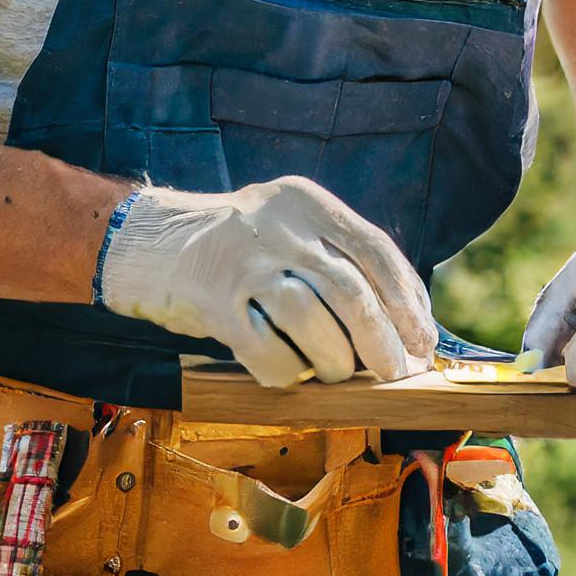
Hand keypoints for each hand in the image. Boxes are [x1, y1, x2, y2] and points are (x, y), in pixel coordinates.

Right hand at [96, 175, 437, 388]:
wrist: (151, 242)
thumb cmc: (239, 248)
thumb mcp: (289, 227)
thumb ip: (338, 258)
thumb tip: (406, 325)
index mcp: (304, 200)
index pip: (374, 248)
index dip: (408, 299)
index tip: (424, 338)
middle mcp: (275, 223)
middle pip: (349, 290)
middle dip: (383, 342)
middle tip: (397, 372)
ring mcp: (241, 261)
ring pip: (312, 322)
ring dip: (336, 361)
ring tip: (337, 373)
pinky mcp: (212, 301)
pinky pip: (267, 353)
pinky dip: (288, 374)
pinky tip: (291, 374)